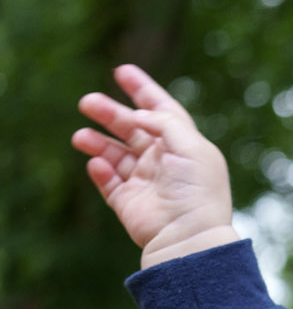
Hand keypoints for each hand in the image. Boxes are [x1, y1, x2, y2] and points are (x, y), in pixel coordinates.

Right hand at [72, 64, 236, 267]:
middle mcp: (164, 162)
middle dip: (110, 114)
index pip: (162, 111)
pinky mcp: (129, 203)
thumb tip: (140, 115)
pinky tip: (96, 163)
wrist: (187, 236)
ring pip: (115, 154)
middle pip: (132, 129)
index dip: (143, 90)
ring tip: (80, 136)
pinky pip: (109, 182)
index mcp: (184, 146)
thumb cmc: (196, 190)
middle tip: (87, 101)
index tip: (122, 71)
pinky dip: (100, 170)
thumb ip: (165, 123)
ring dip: (97, 142)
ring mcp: (146, 183)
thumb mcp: (190, 146)